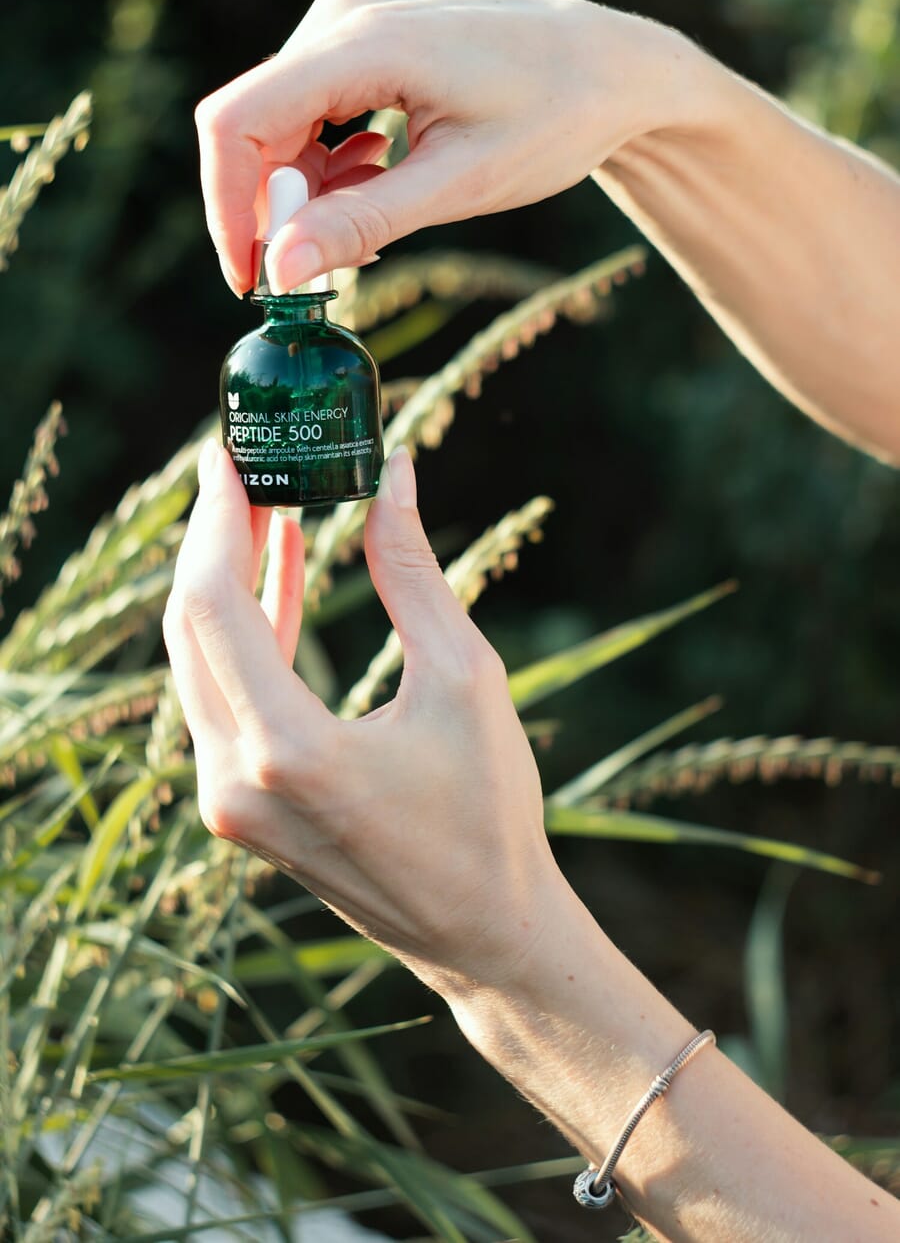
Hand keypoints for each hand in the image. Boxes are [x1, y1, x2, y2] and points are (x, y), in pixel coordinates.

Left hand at [163, 443, 562, 987]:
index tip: (230, 455)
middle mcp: (236, 781)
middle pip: (190, 628)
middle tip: (246, 468)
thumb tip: (393, 473)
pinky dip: (248, 637)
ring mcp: (228, 802)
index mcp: (289, 752)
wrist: (482, 932)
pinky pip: (223, 699)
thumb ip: (412, 571)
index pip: (214, 605)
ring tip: (270, 508)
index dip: (216, 520)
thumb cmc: (489, 812)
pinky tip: (282, 578)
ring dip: (229, 583)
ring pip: (199, 663)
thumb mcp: (464, 677)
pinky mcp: (239, 809)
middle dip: (213, 540)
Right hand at [195, 0, 700, 294]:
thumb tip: (280, 271)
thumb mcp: (460, 184)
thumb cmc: (554, 119)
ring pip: (279, 119)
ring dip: (307, 188)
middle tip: (329, 267)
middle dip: (274, 207)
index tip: (251, 279)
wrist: (611, 67)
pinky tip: (379, 177)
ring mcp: (350, 15)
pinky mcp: (362, 30)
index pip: (238, 122)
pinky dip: (329, 160)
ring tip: (373, 223)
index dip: (228, 208)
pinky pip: (310, 103)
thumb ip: (363, 223)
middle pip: (253, 125)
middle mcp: (342, 14)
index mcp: (364, 41)